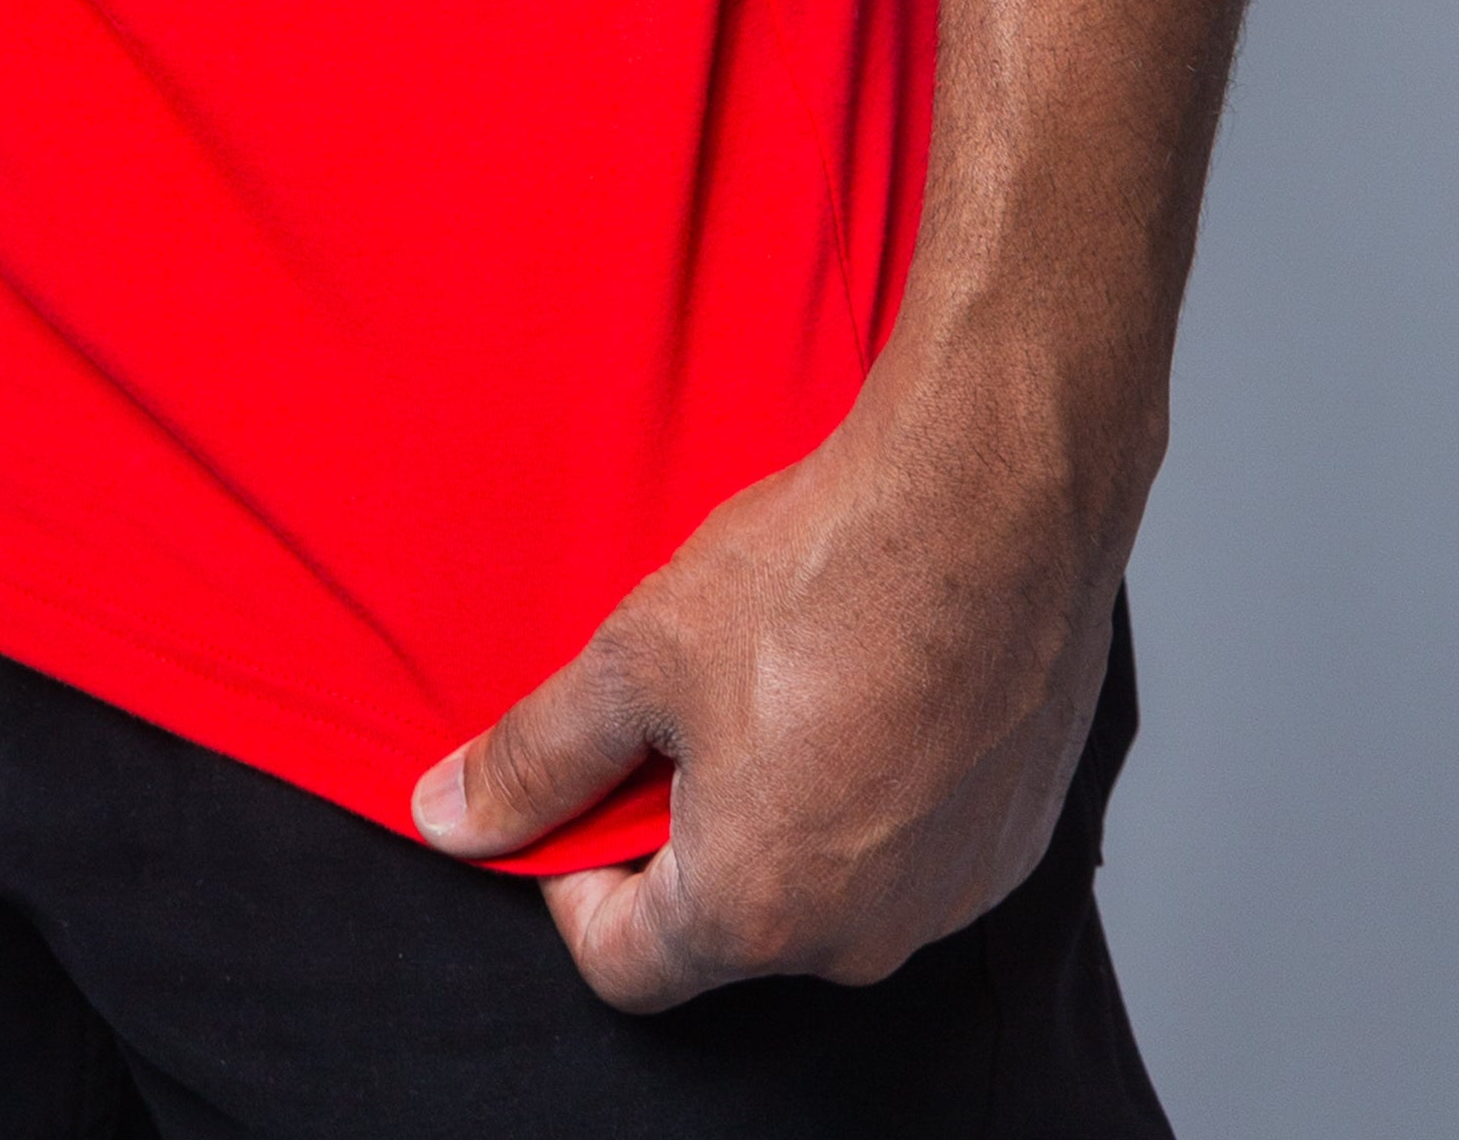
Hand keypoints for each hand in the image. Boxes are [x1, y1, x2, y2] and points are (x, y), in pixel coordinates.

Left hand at [410, 315, 1146, 1006]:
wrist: (994, 495)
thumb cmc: (822, 572)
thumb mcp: (638, 655)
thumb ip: (535, 756)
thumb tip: (447, 817)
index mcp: (755, 912)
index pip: (622, 964)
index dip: (572, 879)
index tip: (583, 783)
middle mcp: (859, 938)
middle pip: (726, 923)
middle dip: (683, 830)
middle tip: (686, 703)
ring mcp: (949, 897)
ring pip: (823, 883)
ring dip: (784, 807)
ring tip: (784, 676)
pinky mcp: (1012, 841)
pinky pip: (911, 848)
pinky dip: (875, 789)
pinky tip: (869, 680)